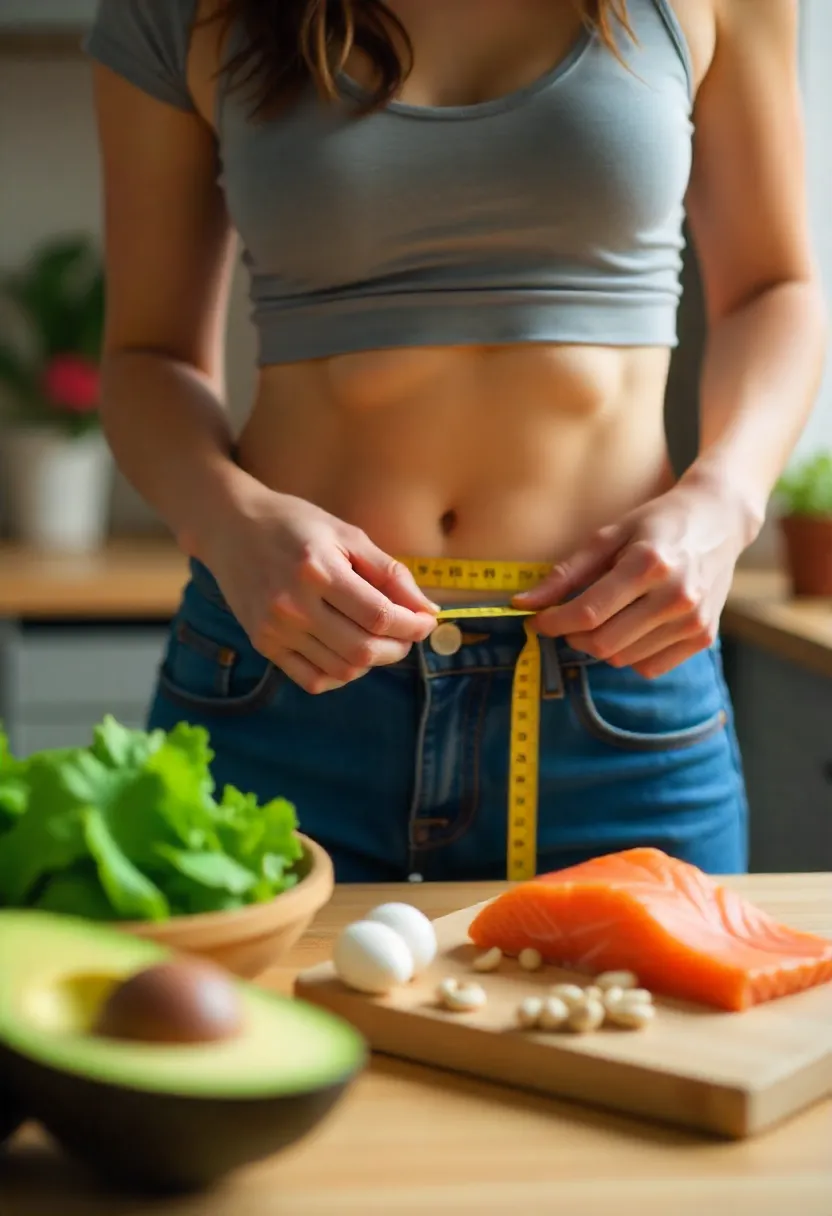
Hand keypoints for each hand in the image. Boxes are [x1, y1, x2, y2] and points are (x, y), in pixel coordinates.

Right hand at [198, 483, 439, 693]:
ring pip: (342, 669)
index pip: (379, 616)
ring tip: (379, 640)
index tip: (426, 622)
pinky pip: (313, 680)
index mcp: (317, 570)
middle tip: (407, 633)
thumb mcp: (347, 535)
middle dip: (398, 647)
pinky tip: (349, 653)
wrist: (231, 527)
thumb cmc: (295, 524)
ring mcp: (274, 629)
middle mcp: (292, 605)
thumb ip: (390, 574)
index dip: (412, 626)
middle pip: (362, 649)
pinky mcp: (263, 644)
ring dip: (373, 662)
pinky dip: (341, 674)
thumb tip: (428, 612)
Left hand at [513, 479, 751, 677]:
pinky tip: (632, 627)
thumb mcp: (609, 535)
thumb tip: (524, 604)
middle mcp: (676, 596)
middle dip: (573, 636)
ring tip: (605, 616)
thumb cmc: (656, 524)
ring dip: (600, 645)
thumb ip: (566, 573)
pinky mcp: (704, 637)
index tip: (536, 620)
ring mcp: (694, 620)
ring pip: (623, 659)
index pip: (589, 612)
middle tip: (567, 620)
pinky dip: (630, 655)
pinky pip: (649, 667)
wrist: (718, 521)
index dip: (554, 622)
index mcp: (649, 564)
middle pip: (604, 642)